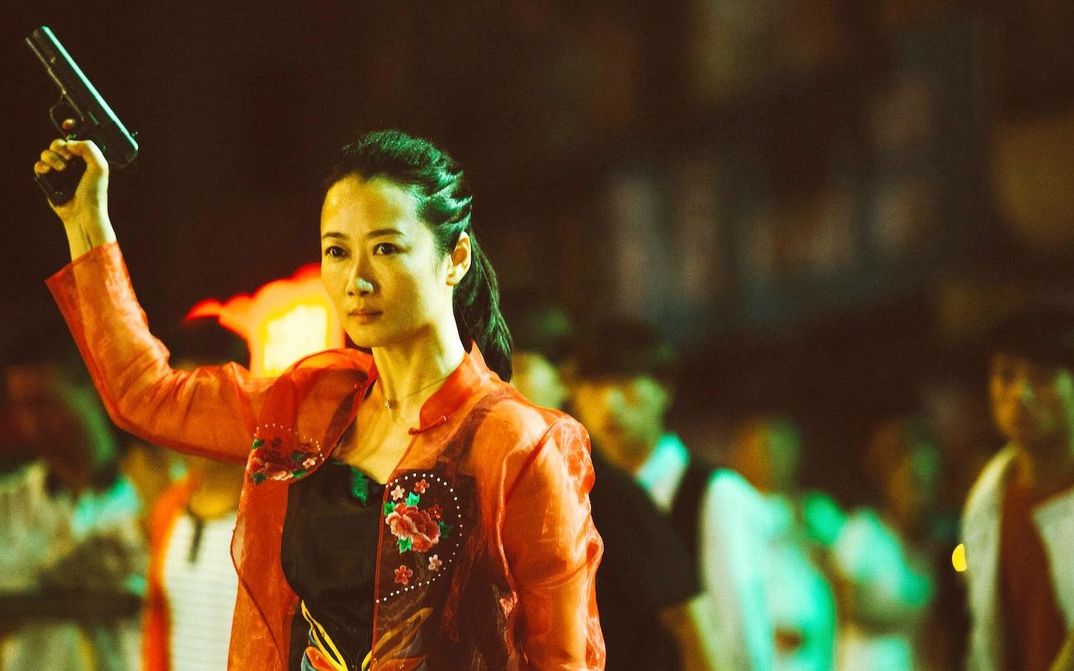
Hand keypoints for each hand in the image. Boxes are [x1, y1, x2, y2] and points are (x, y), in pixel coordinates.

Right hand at [33, 130, 115, 257]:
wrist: (83, 213)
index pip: (77, 137)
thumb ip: (89, 148)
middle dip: (60, 146)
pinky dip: (43, 166)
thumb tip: (70, 142)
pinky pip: (39, 165)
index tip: (68, 124)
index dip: (72, 128)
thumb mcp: (101, 166)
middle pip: (59, 142)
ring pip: (47, 152)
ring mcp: (60, 170)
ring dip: (53, 157)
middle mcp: (74, 162)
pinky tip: (50, 171)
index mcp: (88, 157)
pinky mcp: (49, 179)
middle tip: (68, 156)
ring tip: (63, 169)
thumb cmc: (95, 193)